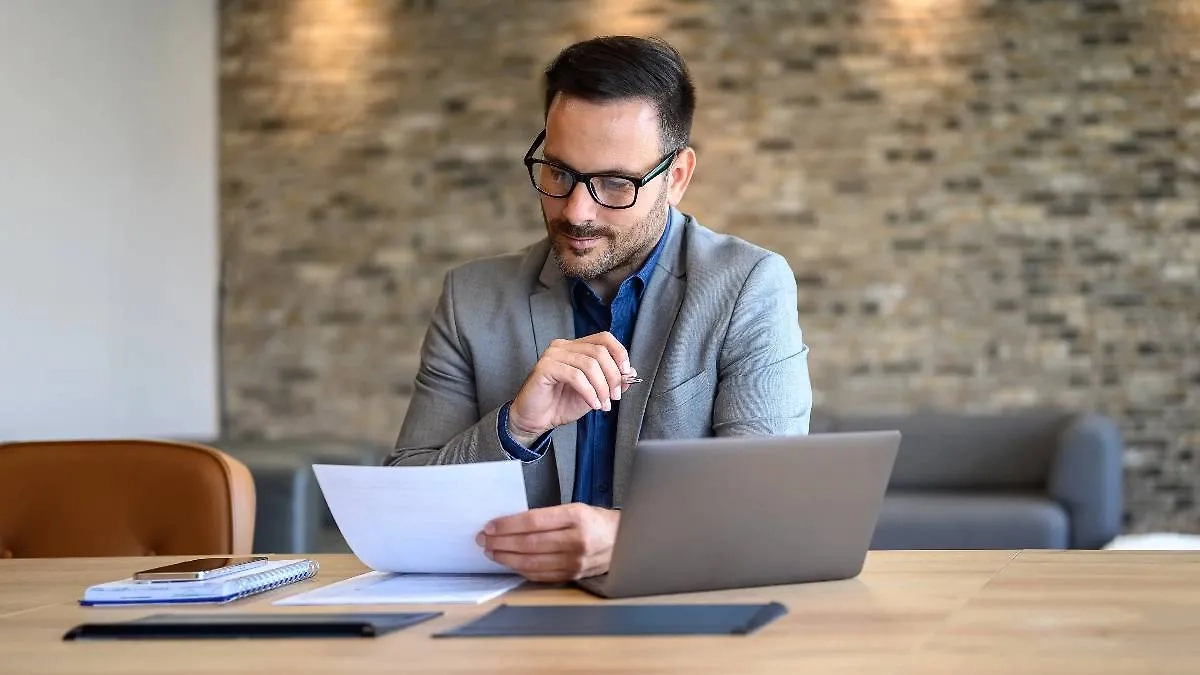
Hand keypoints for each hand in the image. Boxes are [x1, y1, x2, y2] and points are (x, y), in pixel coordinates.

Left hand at [476, 503, 619, 582]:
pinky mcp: (572, 576)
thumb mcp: (575, 508)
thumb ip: (547, 516)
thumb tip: (511, 523)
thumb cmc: (595, 521)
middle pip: (529, 543)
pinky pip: (540, 575)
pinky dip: (520, 570)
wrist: (624, 541)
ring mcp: (574, 562)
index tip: (490, 525)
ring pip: (532, 562)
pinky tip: (509, 563)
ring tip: (491, 552)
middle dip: (501, 542)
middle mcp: (576, 541)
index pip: (533, 522)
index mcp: (576, 517)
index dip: (507, 525)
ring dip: (506, 558)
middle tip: (483, 539)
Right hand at [507, 332, 635, 444]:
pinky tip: (592, 404)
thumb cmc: (561, 404)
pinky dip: (588, 392)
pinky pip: (575, 376)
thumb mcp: (595, 393)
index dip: (619, 353)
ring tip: (602, 404)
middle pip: (599, 352)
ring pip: (589, 364)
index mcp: (576, 347)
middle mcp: (564, 346)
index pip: (604, 338)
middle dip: (613, 376)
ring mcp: (553, 355)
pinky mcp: (545, 367)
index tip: (627, 373)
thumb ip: (612, 381)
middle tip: (614, 397)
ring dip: (601, 387)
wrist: (537, 420)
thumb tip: (631, 372)